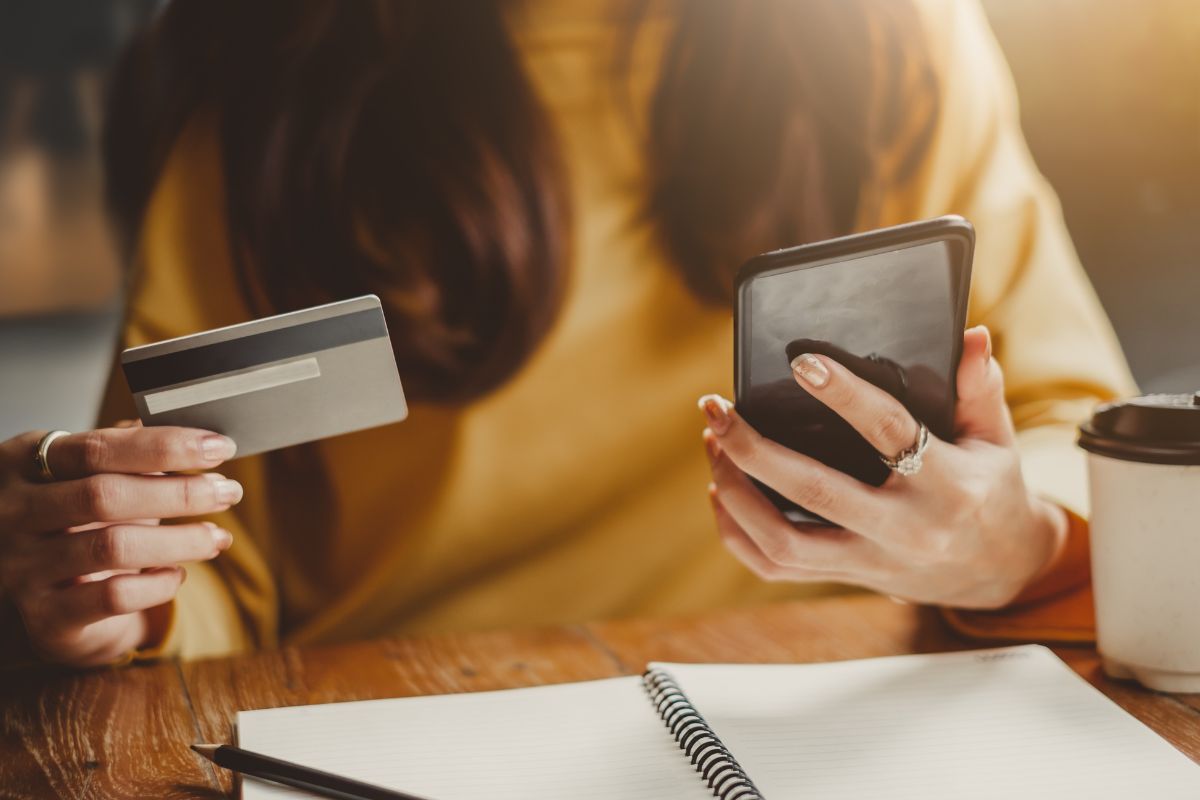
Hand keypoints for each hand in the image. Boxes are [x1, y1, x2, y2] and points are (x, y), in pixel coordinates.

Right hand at [0, 425, 241, 665]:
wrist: (41, 592)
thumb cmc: (76, 520)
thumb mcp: (91, 475)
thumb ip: (132, 452)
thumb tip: (199, 437)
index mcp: (24, 462)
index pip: (98, 447)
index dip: (164, 445)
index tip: (219, 447)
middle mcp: (13, 512)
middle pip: (104, 496)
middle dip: (180, 493)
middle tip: (229, 492)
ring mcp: (22, 566)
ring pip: (113, 547)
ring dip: (180, 540)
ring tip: (217, 536)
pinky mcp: (45, 616)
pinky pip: (114, 597)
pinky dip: (158, 584)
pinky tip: (178, 574)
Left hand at [700, 326, 1067, 608]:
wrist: (999, 572)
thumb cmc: (990, 490)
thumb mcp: (997, 439)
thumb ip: (980, 388)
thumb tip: (969, 335)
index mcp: (947, 485)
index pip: (889, 432)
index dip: (844, 395)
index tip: (801, 363)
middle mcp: (904, 529)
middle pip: (814, 492)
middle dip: (754, 449)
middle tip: (717, 408)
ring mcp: (871, 560)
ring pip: (783, 541)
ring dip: (735, 492)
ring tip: (714, 443)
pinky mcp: (847, 578)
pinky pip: (775, 567)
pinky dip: (737, 532)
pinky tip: (720, 490)